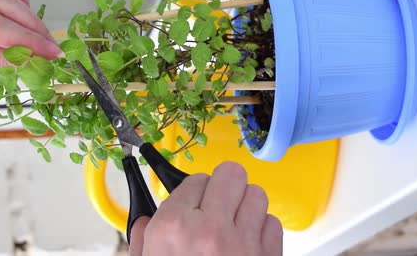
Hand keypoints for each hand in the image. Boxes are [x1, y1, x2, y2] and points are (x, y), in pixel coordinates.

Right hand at [129, 162, 282, 254]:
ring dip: (245, 205)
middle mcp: (209, 230)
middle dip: (223, 184)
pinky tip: (247, 240)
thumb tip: (144, 221)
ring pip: (256, 194)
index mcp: (173, 228)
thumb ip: (144, 239)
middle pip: (230, 173)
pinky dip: (261, 229)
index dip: (193, 191)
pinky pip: (273, 223)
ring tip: (233, 221)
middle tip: (217, 200)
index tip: (192, 200)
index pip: (193, 179)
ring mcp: (242, 243)